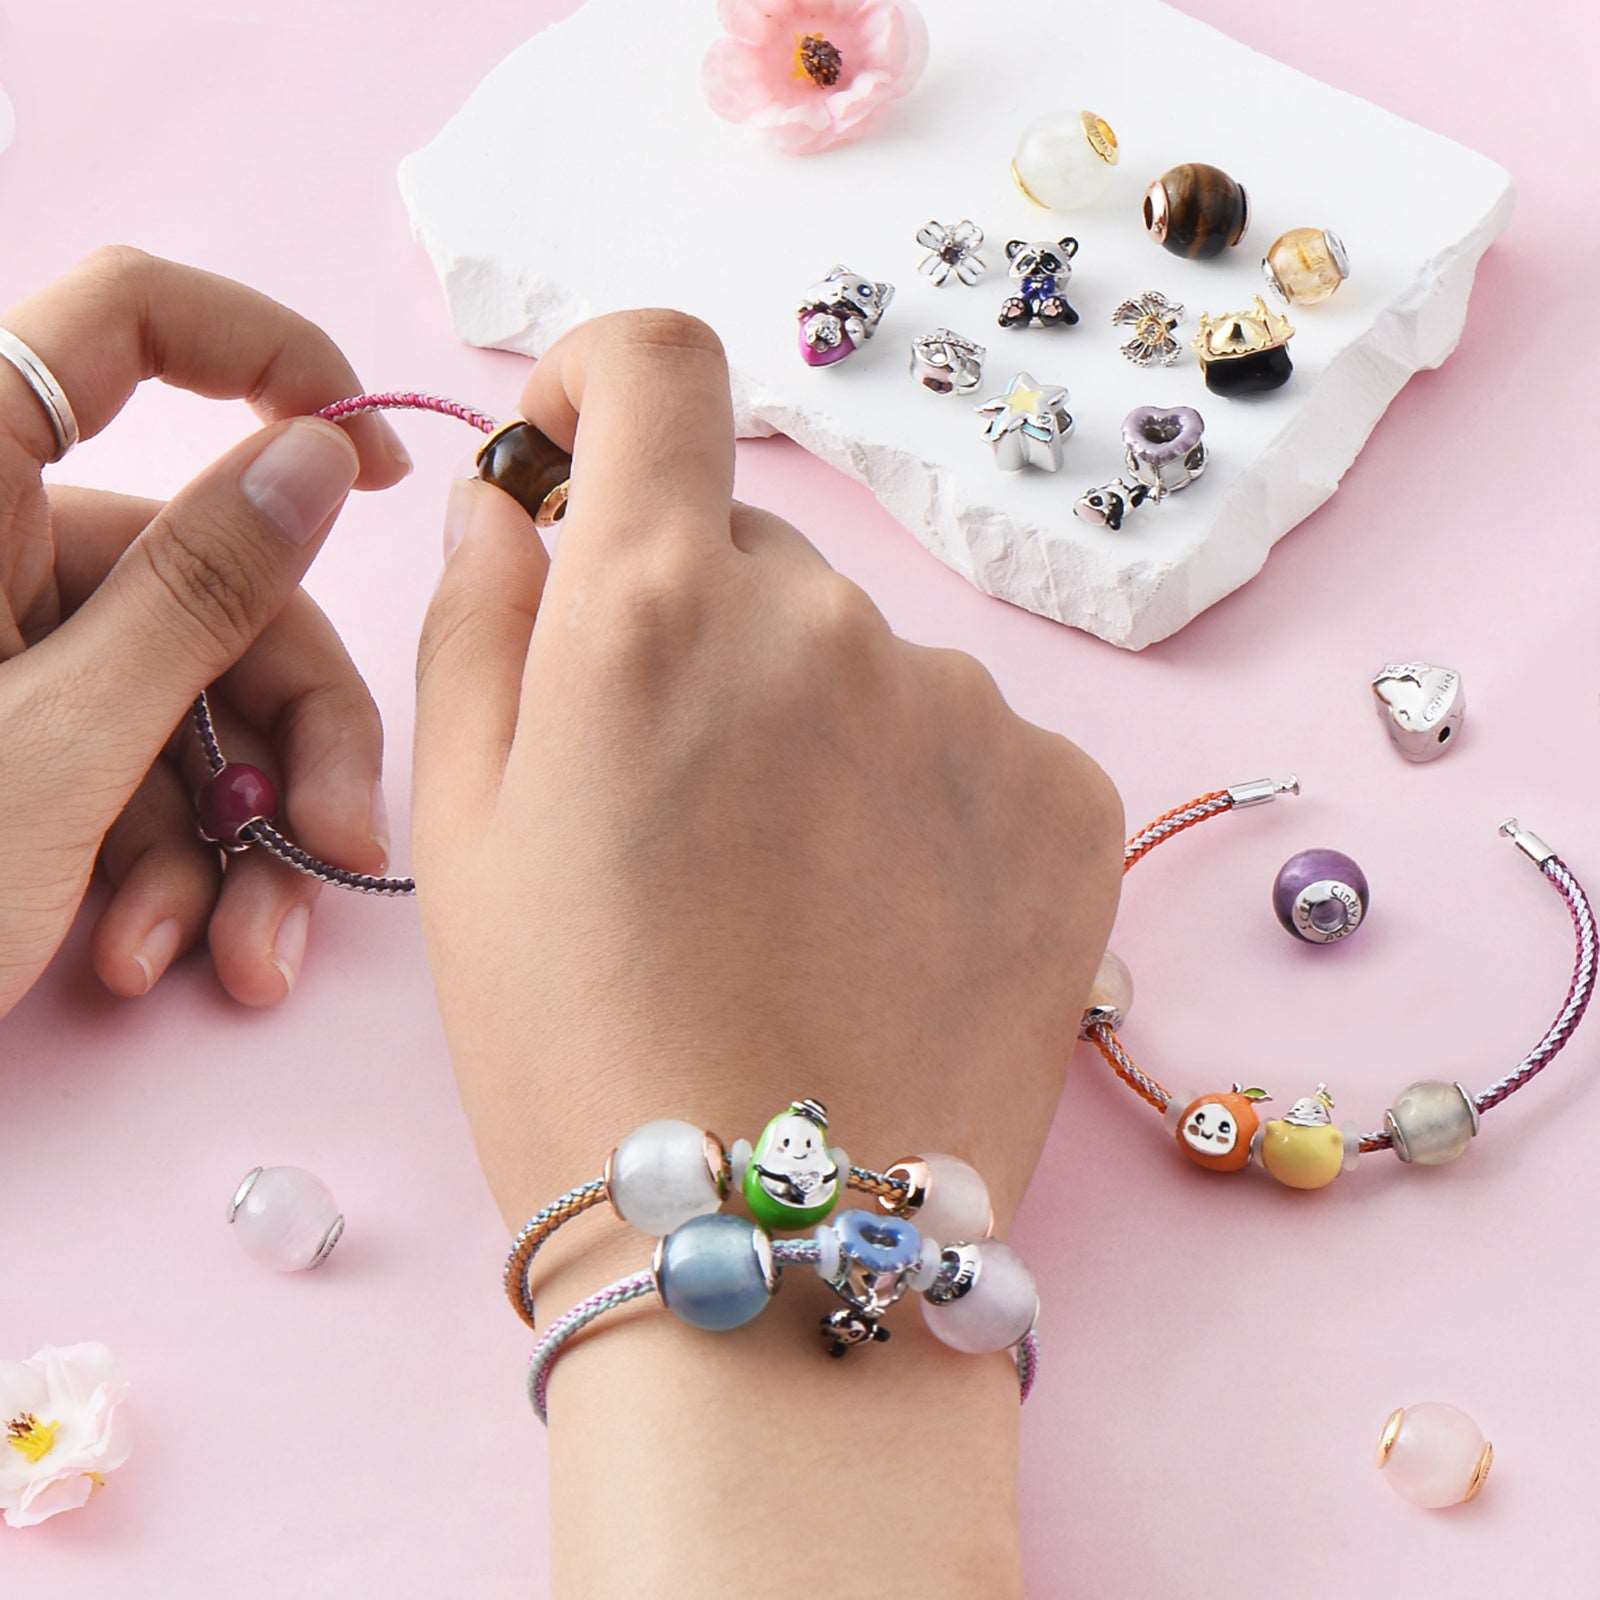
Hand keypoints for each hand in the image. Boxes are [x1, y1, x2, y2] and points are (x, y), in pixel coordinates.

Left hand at [0, 248, 411, 1016]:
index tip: (374, 465)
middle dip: (292, 733)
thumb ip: (199, 592)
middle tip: (333, 845)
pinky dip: (170, 866)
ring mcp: (10, 654)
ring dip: (239, 841)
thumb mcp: (57, 746)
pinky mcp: (21, 741)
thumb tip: (316, 452)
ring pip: (199, 696)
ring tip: (236, 956)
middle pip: (217, 578)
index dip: (272, 354)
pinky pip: (142, 768)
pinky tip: (147, 951)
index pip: (127, 319)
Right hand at [412, 310, 1122, 1596]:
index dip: (608, 378)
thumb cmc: (572, 1045)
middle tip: (670, 791)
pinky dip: (918, 792)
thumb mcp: (459, 832)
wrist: (775, 1250)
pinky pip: (970, 739)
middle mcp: (828, 621)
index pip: (658, 363)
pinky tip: (881, 918)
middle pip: (750, 546)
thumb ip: (477, 622)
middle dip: (693, 622)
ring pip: (861, 655)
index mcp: (654, 609)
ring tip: (782, 890)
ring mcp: (970, 707)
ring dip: (810, 720)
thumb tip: (514, 499)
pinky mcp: (1072, 796)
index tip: (584, 448)